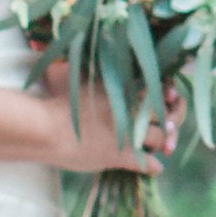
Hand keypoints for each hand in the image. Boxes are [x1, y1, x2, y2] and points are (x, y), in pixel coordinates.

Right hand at [45, 77, 178, 173]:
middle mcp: (131, 108)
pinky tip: (155, 168)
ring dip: (163, 143)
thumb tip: (72, 48)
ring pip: (161, 138)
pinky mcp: (121, 155)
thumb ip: (84, 64)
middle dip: (169, 119)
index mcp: (124, 87)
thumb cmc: (55, 98)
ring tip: (162, 147)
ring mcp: (128, 133)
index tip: (167, 98)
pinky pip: (149, 163)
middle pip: (164, 113)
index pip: (158, 89)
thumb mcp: (71, 72)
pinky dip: (154, 166)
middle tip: (167, 126)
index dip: (165, 95)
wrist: (46, 128)